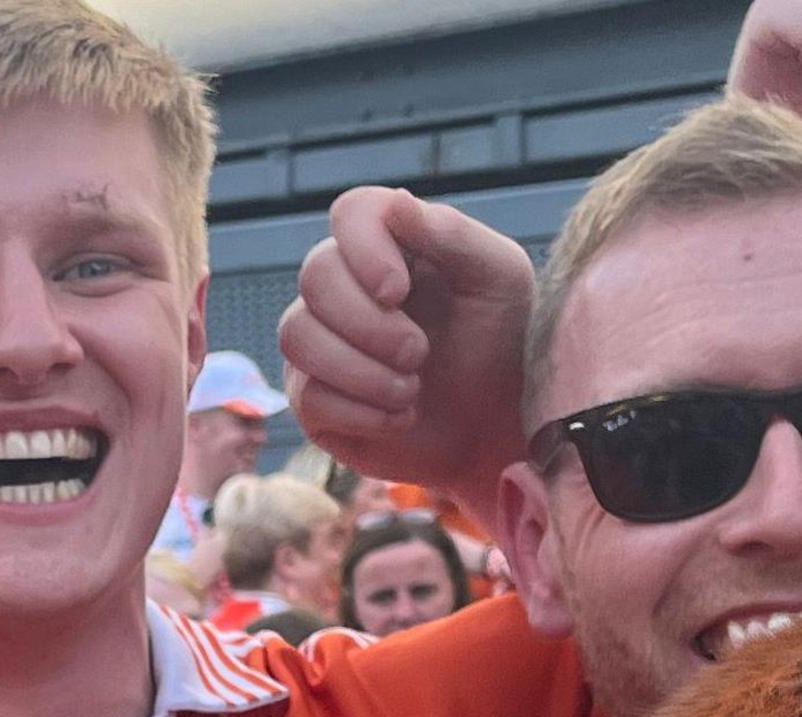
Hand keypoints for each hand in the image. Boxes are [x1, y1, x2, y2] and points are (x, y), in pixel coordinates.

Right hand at [279, 188, 538, 493]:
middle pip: (316, 275)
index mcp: (394, 244)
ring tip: (411, 390)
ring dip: (364, 372)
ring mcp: (321, 342)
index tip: (398, 291)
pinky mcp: (312, 398)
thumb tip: (395, 203)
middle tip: (419, 353)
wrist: (496, 427)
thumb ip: (451, 234)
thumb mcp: (498, 279)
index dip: (364, 249)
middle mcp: (347, 285)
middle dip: (369, 324)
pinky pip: (308, 396)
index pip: (350, 212)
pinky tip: (401, 417)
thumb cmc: (502, 344)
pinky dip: (363, 413)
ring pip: (299, 336)